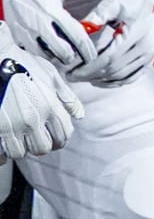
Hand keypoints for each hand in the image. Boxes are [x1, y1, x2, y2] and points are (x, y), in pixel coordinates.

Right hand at [0, 0, 95, 72]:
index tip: (91, 56)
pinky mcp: (17, 38)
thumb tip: (74, 28)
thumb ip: (63, 16)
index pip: (76, 37)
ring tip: (59, 55)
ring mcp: (27, 33)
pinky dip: (41, 52)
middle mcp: (41, 25)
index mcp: (54, 14)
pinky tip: (45, 49)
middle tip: (73, 57)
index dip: (86, 50)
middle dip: (70, 57)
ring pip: (45, 55)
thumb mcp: (53, 0)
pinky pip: (32, 51)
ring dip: (55, 57)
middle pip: (61, 51)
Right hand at [0, 22, 83, 159]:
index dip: (62, 138)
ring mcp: (12, 125)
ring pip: (21, 153)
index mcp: (51, 106)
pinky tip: (6, 145)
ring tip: (23, 139)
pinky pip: (2, 153)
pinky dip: (5, 154)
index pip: (64, 135)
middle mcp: (33, 119)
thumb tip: (80, 116)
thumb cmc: (24, 64)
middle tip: (39, 138)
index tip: (57, 137)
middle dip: (43, 145)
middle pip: (43, 148)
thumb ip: (67, 98)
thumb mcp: (51, 76)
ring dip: (23, 148)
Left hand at [74, 0, 153, 85]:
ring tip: (82, 77)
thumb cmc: (130, 1)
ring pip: (121, 76)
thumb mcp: (113, 3)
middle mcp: (147, 47)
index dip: (89, 67)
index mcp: (138, 33)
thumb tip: (81, 28)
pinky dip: (114, 82)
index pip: (110, 57)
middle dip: (90, 75)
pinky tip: (100, 80)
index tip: (72, 71)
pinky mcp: (150, 59)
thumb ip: (97, 15)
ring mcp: (150, 55)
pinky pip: (131, 77)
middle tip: (72, 76)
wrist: (151, 0)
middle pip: (114, 69)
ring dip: (100, 79)